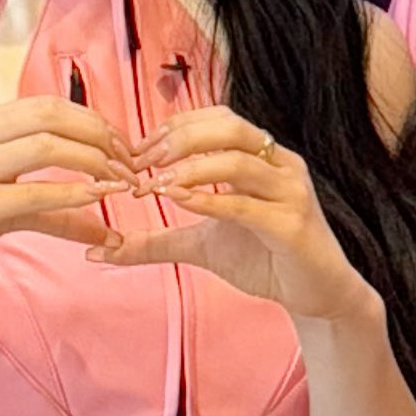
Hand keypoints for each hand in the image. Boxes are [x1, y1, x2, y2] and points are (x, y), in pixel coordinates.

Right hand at [0, 95, 129, 277]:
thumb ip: (40, 198)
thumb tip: (96, 214)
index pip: (48, 105)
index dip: (92, 120)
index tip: (119, 143)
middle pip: (55, 116)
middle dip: (101, 135)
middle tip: (130, 160)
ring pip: (50, 147)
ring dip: (96, 162)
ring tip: (122, 182)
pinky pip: (36, 193)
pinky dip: (73, 195)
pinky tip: (99, 202)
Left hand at [102, 109, 377, 325]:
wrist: (316, 296)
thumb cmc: (264, 259)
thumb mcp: (200, 245)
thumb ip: (154, 241)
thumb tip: (99, 248)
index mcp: (262, 156)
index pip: (216, 119)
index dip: (173, 129)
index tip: (135, 151)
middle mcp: (280, 163)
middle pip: (228, 126)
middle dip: (178, 139)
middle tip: (140, 162)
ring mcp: (291, 191)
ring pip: (237, 160)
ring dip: (191, 167)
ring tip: (156, 183)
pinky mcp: (293, 225)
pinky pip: (248, 204)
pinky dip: (212, 199)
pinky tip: (181, 202)